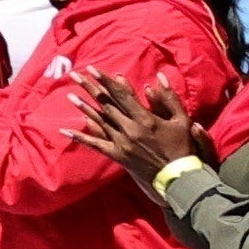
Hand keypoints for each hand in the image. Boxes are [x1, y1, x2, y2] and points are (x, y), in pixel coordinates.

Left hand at [78, 74, 200, 182]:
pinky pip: (96, 145)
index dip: (105, 81)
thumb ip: (170, 98)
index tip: (92, 69)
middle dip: (90, 88)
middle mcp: (130, 129)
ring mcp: (122, 143)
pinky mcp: (119, 156)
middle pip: (106, 104)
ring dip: (83, 107)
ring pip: (99, 121)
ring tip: (70, 94)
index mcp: (144, 118)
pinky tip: (65, 131)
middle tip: (75, 75)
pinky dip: (81, 137)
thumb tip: (160, 76)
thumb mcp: (182, 120)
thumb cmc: (183, 148)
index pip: (120, 94)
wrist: (180, 179)